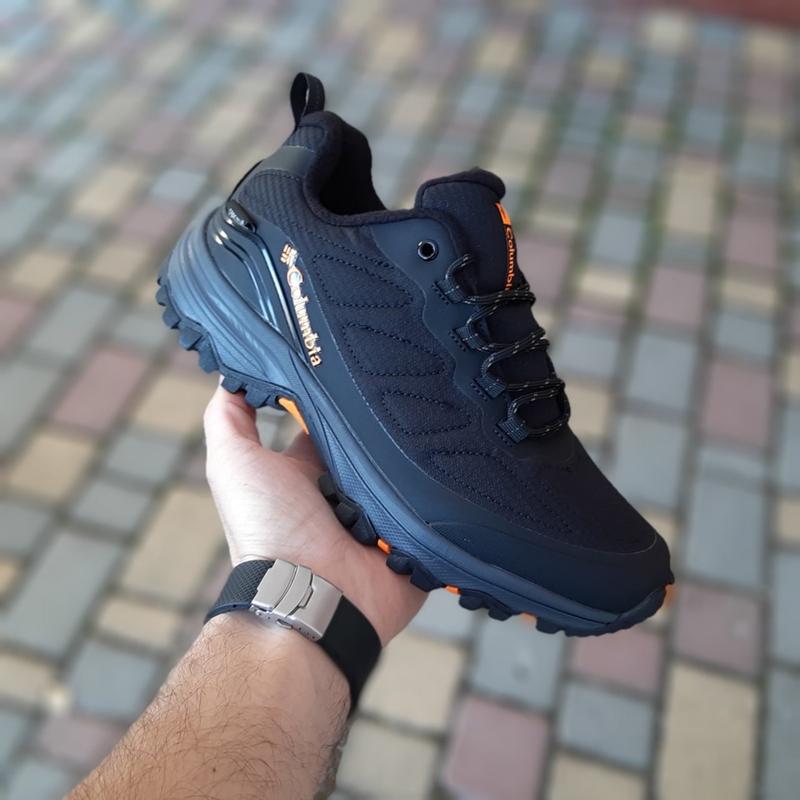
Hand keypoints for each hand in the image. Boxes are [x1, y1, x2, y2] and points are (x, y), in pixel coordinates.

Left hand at [203, 383, 424, 644]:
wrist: (315, 595)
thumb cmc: (268, 527)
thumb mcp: (233, 462)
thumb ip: (229, 418)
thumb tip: (234, 372)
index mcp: (308, 474)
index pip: (330, 423)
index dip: (341, 396)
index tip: (364, 360)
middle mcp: (345, 492)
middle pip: (372, 442)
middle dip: (388, 419)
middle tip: (416, 380)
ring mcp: (382, 516)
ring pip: (408, 468)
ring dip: (420, 449)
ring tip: (447, 408)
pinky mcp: (414, 538)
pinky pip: (438, 504)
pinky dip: (447, 486)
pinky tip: (466, 454)